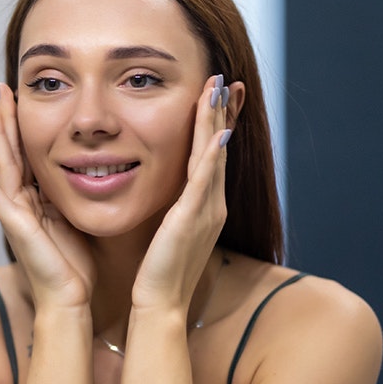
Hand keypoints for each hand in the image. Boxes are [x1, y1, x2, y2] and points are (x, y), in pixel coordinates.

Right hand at [0, 83, 92, 312]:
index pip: (30, 153)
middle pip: (12, 151)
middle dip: (6, 118)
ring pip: (2, 164)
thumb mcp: (79, 219)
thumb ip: (76, 197)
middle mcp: (22, 202)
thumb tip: (94, 172)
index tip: (22, 96)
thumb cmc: (75, 268)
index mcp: (39, 199)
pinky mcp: (14, 225)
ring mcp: (14, 213)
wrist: (69, 301)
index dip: (24, 125)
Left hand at [131, 75, 234, 315]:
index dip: (215, 123)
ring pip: (214, 155)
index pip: (211, 155)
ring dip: (216, 120)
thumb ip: (170, 210)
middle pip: (219, 148)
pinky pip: (205, 179)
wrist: (159, 305)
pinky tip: (216, 132)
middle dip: (222, 111)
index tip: (216, 95)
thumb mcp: (166, 233)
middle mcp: (211, 205)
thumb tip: (165, 195)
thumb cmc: (157, 273)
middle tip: (225, 79)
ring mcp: (206, 210)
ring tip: (218, 89)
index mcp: (203, 207)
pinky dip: (211, 153)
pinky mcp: (193, 218)